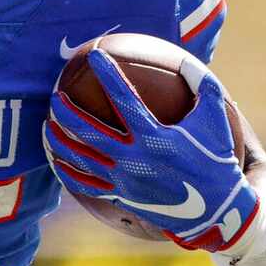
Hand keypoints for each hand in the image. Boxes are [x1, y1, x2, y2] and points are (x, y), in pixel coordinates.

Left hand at [45, 54, 264, 253]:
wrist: (216, 210)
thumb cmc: (217, 160)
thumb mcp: (215, 120)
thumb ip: (203, 86)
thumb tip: (187, 59)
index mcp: (155, 136)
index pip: (124, 98)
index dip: (108, 74)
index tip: (95, 56)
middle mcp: (135, 158)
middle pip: (88, 132)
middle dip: (67, 112)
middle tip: (55, 96)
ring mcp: (125, 180)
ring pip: (81, 160)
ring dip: (60, 141)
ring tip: (48, 127)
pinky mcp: (122, 196)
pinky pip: (86, 185)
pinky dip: (67, 172)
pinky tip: (57, 161)